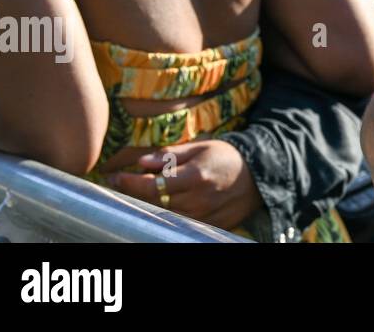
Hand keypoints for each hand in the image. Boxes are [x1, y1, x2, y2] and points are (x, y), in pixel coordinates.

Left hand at [105, 140, 262, 229]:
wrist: (259, 176)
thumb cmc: (228, 157)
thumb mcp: (201, 147)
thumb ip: (171, 155)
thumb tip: (142, 161)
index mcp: (194, 177)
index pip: (151, 185)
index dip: (129, 182)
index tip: (114, 177)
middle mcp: (197, 200)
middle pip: (154, 202)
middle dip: (135, 192)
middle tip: (121, 182)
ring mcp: (202, 216)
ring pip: (164, 214)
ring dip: (151, 203)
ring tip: (146, 190)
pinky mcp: (208, 226)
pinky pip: (179, 222)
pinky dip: (169, 212)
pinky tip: (167, 201)